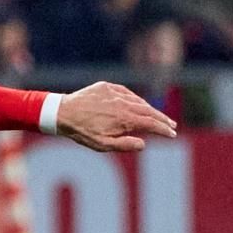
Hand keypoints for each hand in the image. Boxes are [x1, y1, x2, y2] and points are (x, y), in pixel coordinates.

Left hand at [55, 81, 177, 151]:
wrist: (61, 112)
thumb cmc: (81, 132)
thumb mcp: (101, 145)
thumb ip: (124, 145)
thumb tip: (143, 144)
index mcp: (125, 118)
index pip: (151, 123)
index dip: (163, 129)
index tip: (172, 134)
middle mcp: (123, 103)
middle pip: (149, 111)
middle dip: (162, 119)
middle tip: (171, 125)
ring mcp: (115, 93)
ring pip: (138, 101)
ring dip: (149, 109)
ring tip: (156, 117)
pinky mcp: (107, 86)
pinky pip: (126, 93)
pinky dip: (134, 100)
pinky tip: (138, 105)